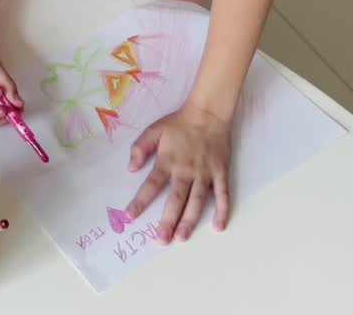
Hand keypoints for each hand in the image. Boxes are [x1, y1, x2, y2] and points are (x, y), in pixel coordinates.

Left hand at [125, 105, 232, 243]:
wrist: (208, 112)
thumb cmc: (179, 122)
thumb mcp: (153, 130)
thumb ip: (140, 148)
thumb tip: (131, 168)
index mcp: (168, 160)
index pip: (151, 185)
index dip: (140, 202)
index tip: (130, 217)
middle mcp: (186, 170)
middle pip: (175, 199)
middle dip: (167, 221)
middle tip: (161, 240)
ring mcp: (205, 173)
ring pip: (197, 201)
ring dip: (190, 221)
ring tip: (182, 238)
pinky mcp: (221, 172)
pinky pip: (223, 194)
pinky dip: (222, 211)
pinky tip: (219, 227)